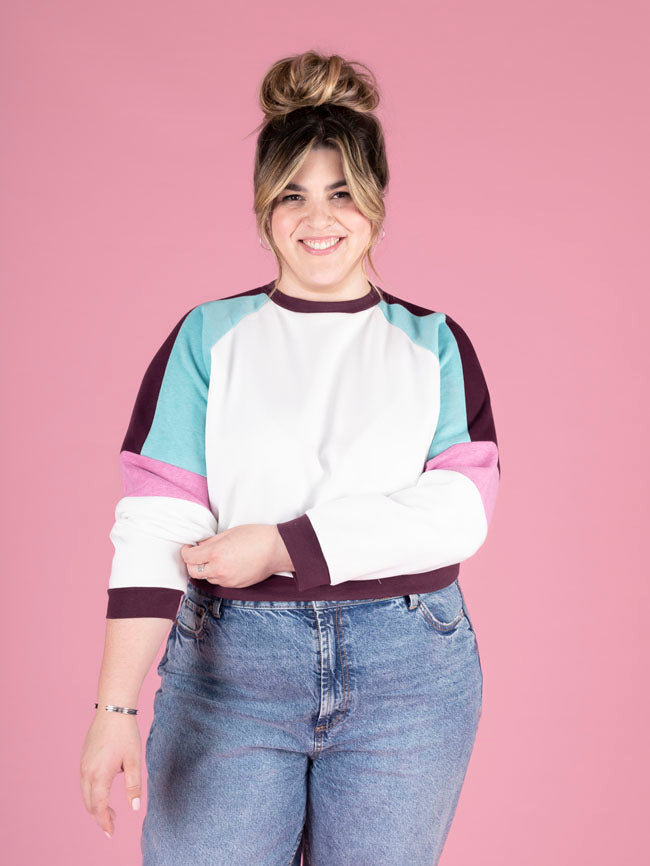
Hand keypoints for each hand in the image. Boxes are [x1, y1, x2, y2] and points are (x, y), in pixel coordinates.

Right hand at [80, 711, 141, 838]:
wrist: (113, 710)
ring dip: (95, 806)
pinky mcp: (83, 758)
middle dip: (100, 817)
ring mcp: (83, 765)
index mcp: (99, 775)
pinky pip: (84, 782)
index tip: (111, 833)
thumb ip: (134, 785)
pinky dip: (92, 793)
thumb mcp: (134, 760)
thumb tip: (135, 807)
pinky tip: (103, 791)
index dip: (105, 823)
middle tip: (113, 824)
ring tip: (111, 811)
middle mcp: (87, 772)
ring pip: (85, 794)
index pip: (99, 808)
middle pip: (89, 804)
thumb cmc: (126, 734)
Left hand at [180, 524, 292, 588]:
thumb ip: (211, 542)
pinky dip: (218, 574)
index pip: (189, 557)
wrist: (277, 550)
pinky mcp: (236, 585)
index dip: (185, 551)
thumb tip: (199, 547)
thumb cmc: (256, 536)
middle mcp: (219, 569)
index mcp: (216, 553)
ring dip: (206, 569)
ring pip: (207, 578)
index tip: (188, 548)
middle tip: (196, 554)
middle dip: (191, 563)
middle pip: (193, 572)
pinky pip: (220, 581)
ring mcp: (228, 580)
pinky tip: (226, 564)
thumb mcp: (229, 533)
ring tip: (215, 558)